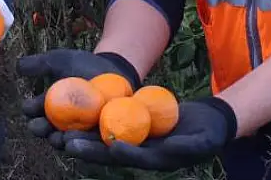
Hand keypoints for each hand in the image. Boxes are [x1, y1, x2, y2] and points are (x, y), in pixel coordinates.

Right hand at [17, 49, 140, 148]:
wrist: (115, 71)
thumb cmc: (85, 66)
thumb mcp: (62, 61)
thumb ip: (41, 63)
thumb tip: (19, 65)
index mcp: (48, 110)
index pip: (34, 112)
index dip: (31, 111)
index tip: (30, 108)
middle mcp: (61, 127)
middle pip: (47, 132)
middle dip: (43, 130)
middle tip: (44, 127)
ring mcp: (80, 136)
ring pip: (68, 143)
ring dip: (63, 142)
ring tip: (64, 138)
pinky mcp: (99, 141)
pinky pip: (92, 148)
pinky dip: (88, 147)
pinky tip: (84, 141)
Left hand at [64, 96, 237, 170]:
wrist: (208, 123)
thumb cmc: (210, 134)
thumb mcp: (204, 141)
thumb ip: (189, 146)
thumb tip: (175, 147)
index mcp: (156, 160)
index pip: (133, 158)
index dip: (117, 154)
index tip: (104, 146)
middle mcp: (140, 153)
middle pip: (110, 151)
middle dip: (87, 148)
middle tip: (65, 142)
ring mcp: (135, 141)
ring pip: (105, 139)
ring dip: (83, 135)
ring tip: (60, 129)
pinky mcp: (132, 127)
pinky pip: (111, 123)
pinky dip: (95, 119)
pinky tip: (79, 110)